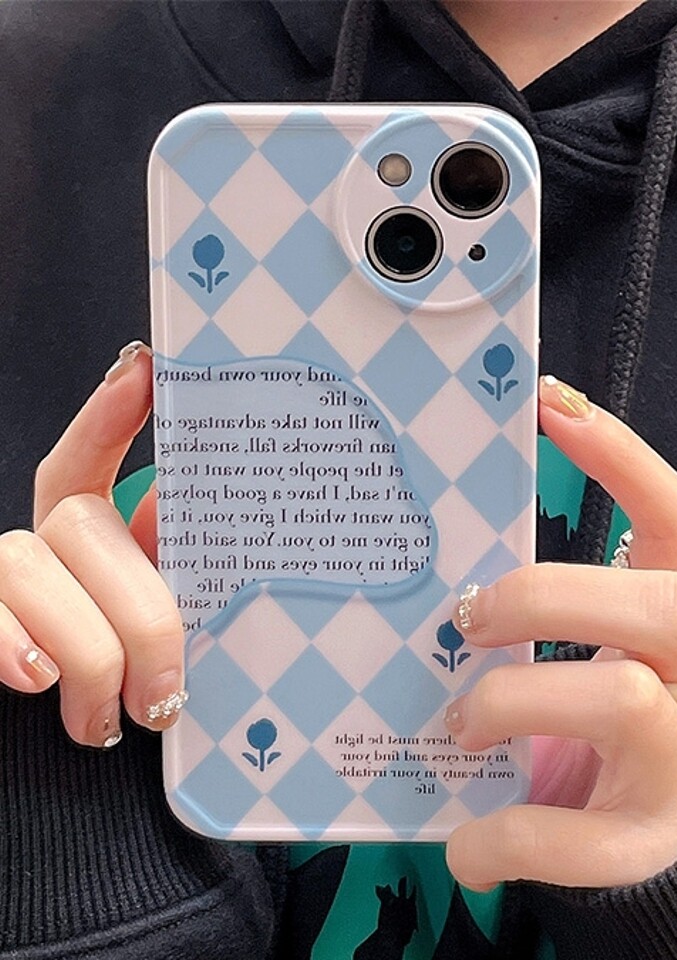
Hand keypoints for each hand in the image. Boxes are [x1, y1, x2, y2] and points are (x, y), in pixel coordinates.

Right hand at [0, 344, 184, 746]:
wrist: (50, 762)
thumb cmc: (123, 695)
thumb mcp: (160, 628)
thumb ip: (174, 571)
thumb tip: (186, 503)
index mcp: (87, 541)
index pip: (86, 461)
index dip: (109, 416)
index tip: (146, 371)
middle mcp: (38, 548)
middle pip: (82, 521)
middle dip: (140, 613)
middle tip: (166, 689)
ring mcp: (0, 584)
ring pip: (32, 565)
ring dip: (89, 653)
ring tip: (114, 718)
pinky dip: (13, 643)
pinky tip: (39, 678)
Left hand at [445, 375, 676, 889]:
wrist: (613, 833)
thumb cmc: (572, 716)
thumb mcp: (566, 646)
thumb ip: (526, 604)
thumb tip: (429, 552)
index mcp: (674, 617)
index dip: (625, 459)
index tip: (550, 405)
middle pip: (665, 604)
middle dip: (549, 595)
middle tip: (470, 616)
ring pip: (624, 700)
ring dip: (515, 702)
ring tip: (457, 722)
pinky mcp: (651, 839)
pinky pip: (588, 841)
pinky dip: (511, 837)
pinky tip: (466, 844)